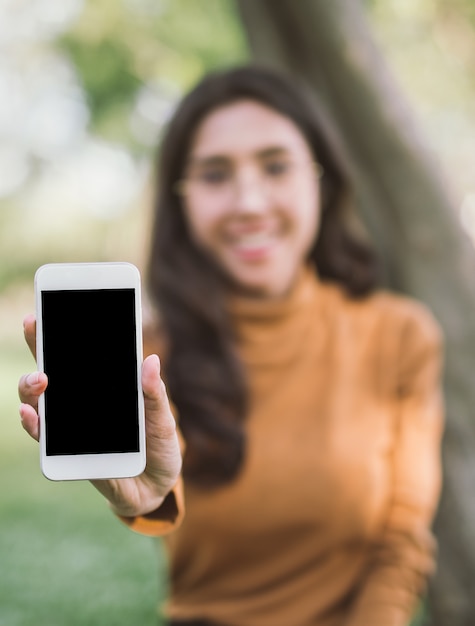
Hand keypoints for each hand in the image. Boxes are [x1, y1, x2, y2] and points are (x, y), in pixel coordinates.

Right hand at [18, 315, 181, 517]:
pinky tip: (32, 415)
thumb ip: (155, 394)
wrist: (158, 486)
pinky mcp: (70, 455)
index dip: (61, 333)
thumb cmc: (159, 444)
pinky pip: (46, 440)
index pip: (78, 356)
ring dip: (33, 388)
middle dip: (39, 347)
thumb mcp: (163, 418)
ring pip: (41, 403)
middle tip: (34, 326)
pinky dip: (36, 427)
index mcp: (104, 388)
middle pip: (52, 371)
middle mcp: (82, 403)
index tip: (47, 309)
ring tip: (40, 380)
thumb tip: (150, 360)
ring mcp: (72, 428)